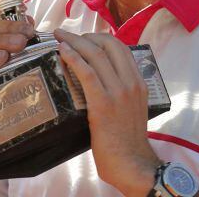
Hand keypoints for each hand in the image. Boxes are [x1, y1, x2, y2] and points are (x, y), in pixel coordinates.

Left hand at [54, 29, 158, 196]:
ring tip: (59, 37)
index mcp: (139, 82)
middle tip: (67, 35)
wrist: (132, 163)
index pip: (120, 48)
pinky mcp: (103, 104)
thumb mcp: (132, 108)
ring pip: (95, 55)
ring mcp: (118, 92)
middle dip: (85, 35)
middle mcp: (131, 82)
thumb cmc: (128, 140)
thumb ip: (121, 92)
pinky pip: (87, 73)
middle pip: (108, 45)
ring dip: (74, 41)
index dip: (100, 37)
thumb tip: (101, 81)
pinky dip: (73, 58)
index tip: (84, 37)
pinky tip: (62, 51)